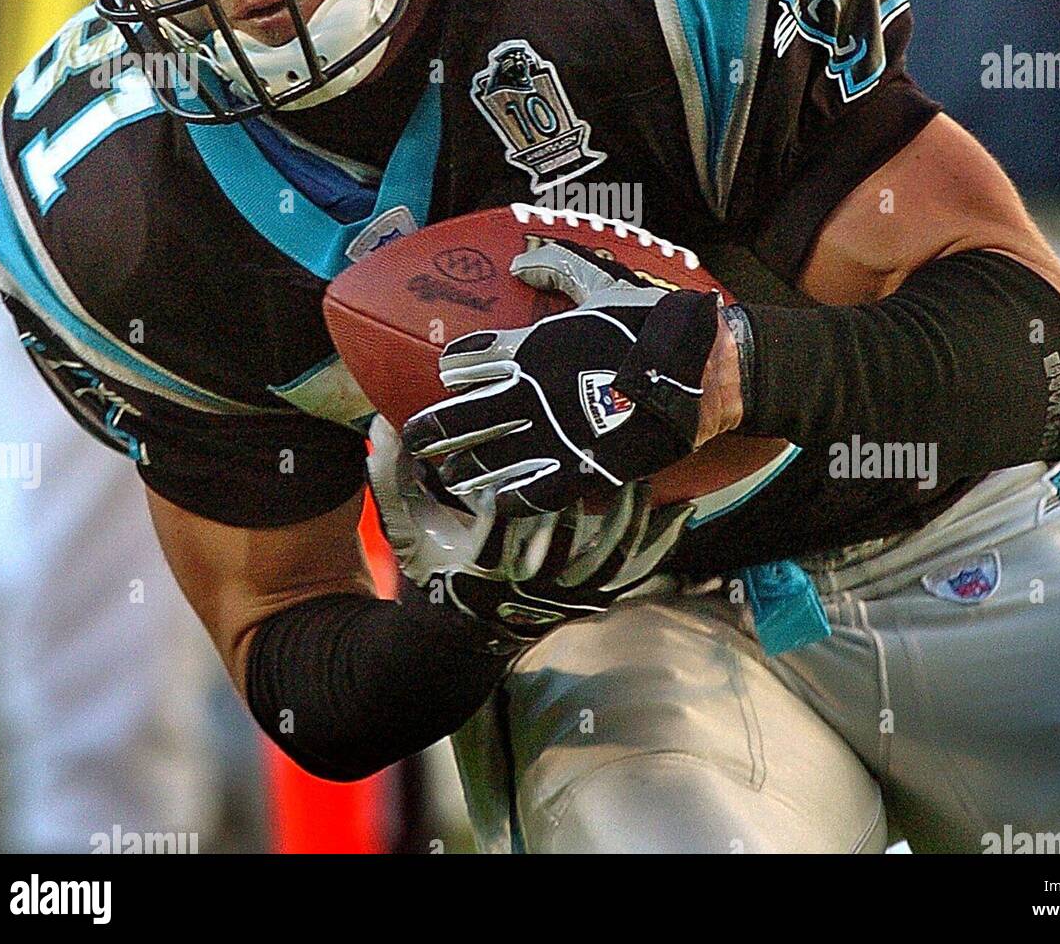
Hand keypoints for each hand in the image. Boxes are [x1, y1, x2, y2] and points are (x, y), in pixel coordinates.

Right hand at [367, 414, 692, 646]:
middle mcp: (528, 588)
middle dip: (585, 496)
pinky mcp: (592, 600)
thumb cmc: (433, 567)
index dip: (524, 491)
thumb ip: (393, 476)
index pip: (508, 527)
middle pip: (566, 541)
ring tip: (646, 470)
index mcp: (481, 566)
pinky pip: (634, 573)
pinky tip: (678, 508)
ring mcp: (565, 598)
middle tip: (603, 448)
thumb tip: (381, 422)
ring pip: (609, 558)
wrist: (457, 637)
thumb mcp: (405, 525)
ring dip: (630, 515)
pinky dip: (658, 542)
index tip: (536, 451)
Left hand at [401, 239, 726, 515]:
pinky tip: (493, 500)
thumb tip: (520, 262)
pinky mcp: (577, 471)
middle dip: (434, 429)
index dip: (456, 368)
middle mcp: (530, 393)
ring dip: (461, 467)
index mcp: (531, 348)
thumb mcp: (601, 284)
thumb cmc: (650, 325)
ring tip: (447, 474)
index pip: (469, 359)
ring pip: (487, 458)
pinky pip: (529, 492)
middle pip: (463, 415)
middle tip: (417, 437)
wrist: (699, 371)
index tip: (450, 374)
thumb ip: (557, 269)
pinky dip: (505, 498)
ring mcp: (551, 436)